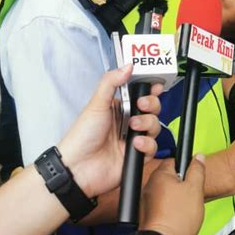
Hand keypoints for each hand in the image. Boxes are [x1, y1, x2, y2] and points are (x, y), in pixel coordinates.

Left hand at [59, 64, 162, 198]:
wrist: (78, 167)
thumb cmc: (83, 135)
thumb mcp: (97, 103)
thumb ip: (111, 82)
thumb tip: (128, 66)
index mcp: (120, 107)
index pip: (141, 93)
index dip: (150, 89)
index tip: (155, 85)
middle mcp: (129, 121)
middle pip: (152, 108)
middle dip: (151, 104)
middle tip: (142, 104)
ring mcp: (134, 138)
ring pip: (155, 126)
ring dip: (147, 123)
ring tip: (133, 127)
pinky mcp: (137, 155)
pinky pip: (153, 147)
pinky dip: (147, 144)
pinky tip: (135, 143)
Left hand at [140, 156, 205, 234]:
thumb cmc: (178, 217)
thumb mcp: (195, 188)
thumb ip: (197, 169)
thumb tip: (199, 157)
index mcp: (160, 175)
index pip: (173, 160)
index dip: (185, 167)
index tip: (193, 175)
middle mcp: (150, 185)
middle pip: (170, 177)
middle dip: (181, 184)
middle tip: (191, 194)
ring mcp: (147, 201)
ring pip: (166, 193)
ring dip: (175, 198)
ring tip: (184, 208)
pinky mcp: (147, 215)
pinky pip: (161, 206)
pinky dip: (169, 210)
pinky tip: (177, 217)